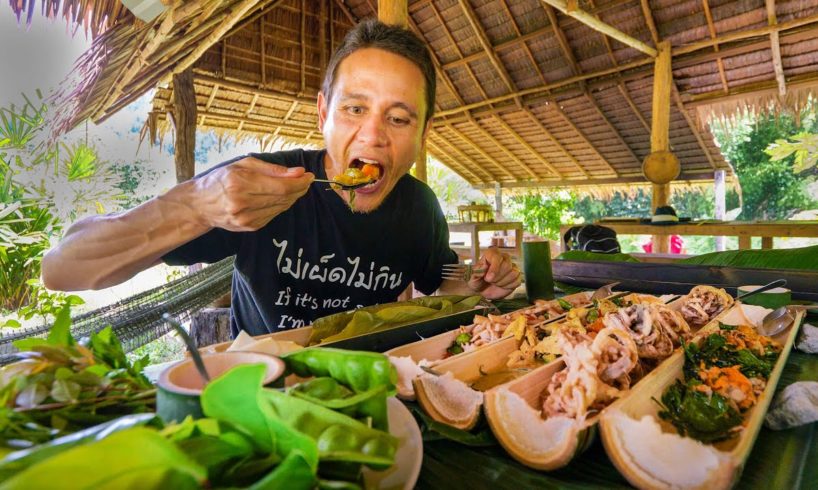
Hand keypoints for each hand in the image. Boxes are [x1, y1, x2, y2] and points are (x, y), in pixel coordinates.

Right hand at [190, 157, 313, 230]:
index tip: (309, 176)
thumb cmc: (221, 179)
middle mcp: (243, 203)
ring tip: (295, 186)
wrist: (200, 205)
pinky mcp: (250, 227)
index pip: (281, 187)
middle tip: (306, 180)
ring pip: (281, 207)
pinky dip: (281, 205)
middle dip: (299, 188)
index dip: (299, 182)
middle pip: (283, 198)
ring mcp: (247, 219)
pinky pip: (274, 215)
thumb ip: (272, 169)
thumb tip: (298, 172)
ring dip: (292, 197)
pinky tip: (280, 197)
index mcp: (240, 184)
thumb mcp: (243, 165)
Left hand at [467, 247, 521, 299]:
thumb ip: (478, 271)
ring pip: (513, 273)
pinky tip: (501, 286)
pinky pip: (517, 281)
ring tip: (495, 283)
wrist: (482, 291)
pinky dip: (508, 286)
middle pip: (507, 265)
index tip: (488, 278)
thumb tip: (485, 266)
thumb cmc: (477, 281)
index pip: (497, 257)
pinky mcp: (517, 277)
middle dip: (497, 277)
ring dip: (502, 282)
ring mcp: (512, 267)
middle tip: (490, 281)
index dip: (494, 268)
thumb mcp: (473, 277)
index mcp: (492, 254)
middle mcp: (504, 258)